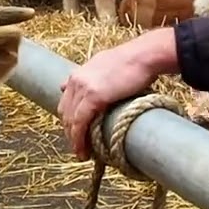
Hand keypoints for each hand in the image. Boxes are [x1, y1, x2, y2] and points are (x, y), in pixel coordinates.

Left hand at [57, 28, 178, 160]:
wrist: (144, 56)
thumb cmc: (133, 61)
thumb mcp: (105, 66)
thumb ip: (93, 76)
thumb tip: (84, 84)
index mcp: (79, 73)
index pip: (66, 101)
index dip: (69, 119)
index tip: (75, 132)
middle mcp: (76, 79)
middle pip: (65, 111)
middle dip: (69, 131)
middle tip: (79, 146)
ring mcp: (83, 87)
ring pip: (70, 120)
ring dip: (73, 139)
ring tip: (82, 153)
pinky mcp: (93, 96)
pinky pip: (80, 123)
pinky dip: (78, 138)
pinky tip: (83, 149)